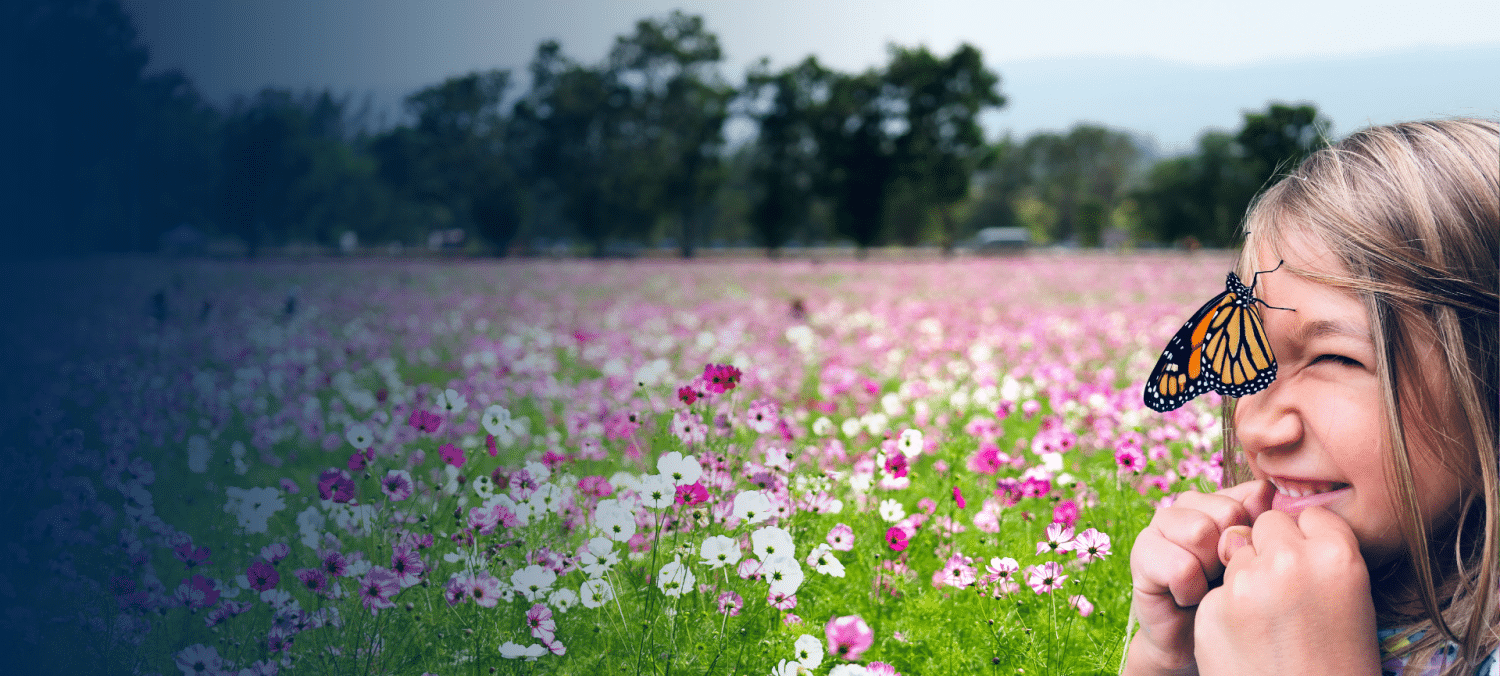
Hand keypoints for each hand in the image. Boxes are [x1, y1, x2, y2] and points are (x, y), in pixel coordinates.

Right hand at [1125, 480, 1273, 674]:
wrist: (1193, 637)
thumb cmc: (1227, 595)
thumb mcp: (1252, 558)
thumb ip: (1258, 521)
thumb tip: (1264, 489)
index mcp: (1213, 500)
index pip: (1247, 499)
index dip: (1253, 539)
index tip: (1244, 562)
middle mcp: (1182, 506)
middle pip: (1225, 513)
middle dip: (1231, 554)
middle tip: (1222, 576)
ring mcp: (1157, 527)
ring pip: (1200, 533)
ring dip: (1209, 572)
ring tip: (1204, 585)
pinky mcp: (1140, 555)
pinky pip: (1181, 567)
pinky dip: (1190, 591)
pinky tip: (1185, 598)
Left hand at [1194, 507, 1379, 674]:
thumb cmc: (1336, 662)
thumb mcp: (1350, 602)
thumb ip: (1319, 557)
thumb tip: (1279, 522)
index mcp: (1338, 557)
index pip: (1309, 514)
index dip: (1305, 539)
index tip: (1308, 566)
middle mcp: (1291, 561)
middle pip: (1266, 524)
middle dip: (1269, 550)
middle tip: (1283, 595)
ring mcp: (1247, 583)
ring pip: (1234, 551)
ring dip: (1243, 577)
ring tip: (1267, 623)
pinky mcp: (1213, 606)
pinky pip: (1215, 589)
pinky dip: (1224, 608)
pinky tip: (1244, 639)